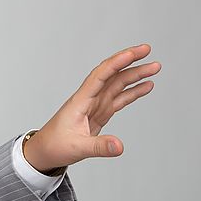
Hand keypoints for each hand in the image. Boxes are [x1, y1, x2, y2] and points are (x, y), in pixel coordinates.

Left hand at [23, 43, 160, 170]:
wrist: (46, 151)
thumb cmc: (55, 146)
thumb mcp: (78, 148)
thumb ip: (99, 146)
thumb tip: (120, 146)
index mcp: (80, 101)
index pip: (100, 76)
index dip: (116, 62)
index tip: (133, 53)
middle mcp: (89, 98)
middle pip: (111, 74)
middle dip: (129, 60)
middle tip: (147, 50)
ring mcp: (95, 104)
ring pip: (118, 84)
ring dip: (135, 75)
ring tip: (154, 67)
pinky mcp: (100, 112)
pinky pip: (120, 98)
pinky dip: (133, 92)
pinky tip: (146, 85)